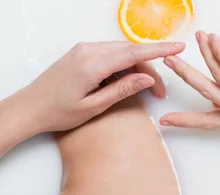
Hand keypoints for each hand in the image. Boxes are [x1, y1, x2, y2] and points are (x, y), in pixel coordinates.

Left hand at [22, 41, 185, 132]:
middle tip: (160, 92)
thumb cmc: (58, 111)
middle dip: (150, 68)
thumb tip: (146, 78)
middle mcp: (88, 51)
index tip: (178, 48)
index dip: (159, 50)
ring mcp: (84, 49)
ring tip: (147, 90)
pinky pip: (111, 53)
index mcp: (92, 64)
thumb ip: (122, 89)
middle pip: (131, 52)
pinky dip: (125, 64)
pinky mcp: (82, 53)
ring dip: (138, 67)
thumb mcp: (95, 106)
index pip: (134, 53)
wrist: (30, 107)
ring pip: (122, 52)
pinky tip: (128, 80)